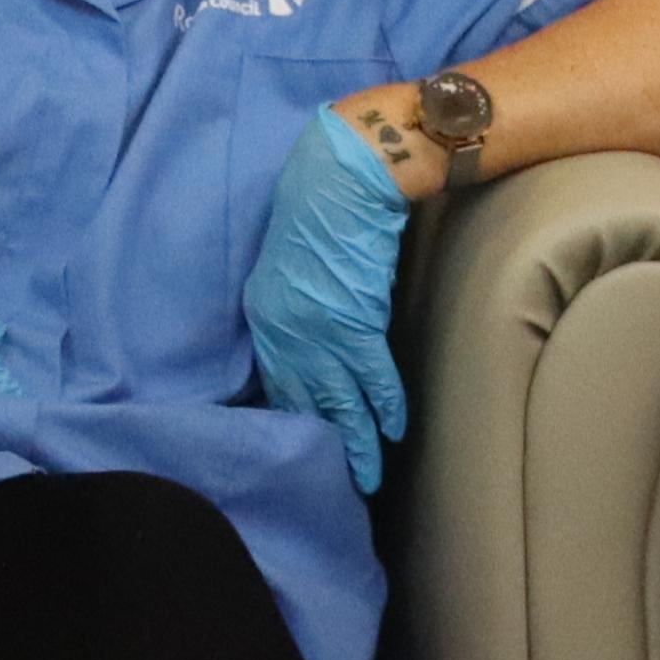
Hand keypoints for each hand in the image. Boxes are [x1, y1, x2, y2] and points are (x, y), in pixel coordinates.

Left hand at [244, 106, 417, 492]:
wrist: (341, 178)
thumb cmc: (315, 206)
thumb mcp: (288, 261)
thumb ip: (292, 302)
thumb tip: (310, 329)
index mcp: (266, 317)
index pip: (277, 382)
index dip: (294, 417)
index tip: (304, 447)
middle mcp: (286, 334)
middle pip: (304, 404)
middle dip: (322, 444)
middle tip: (335, 481)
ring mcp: (320, 334)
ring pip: (338, 403)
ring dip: (356, 442)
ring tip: (366, 477)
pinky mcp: (356, 325)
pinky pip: (372, 378)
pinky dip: (384, 407)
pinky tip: (394, 430)